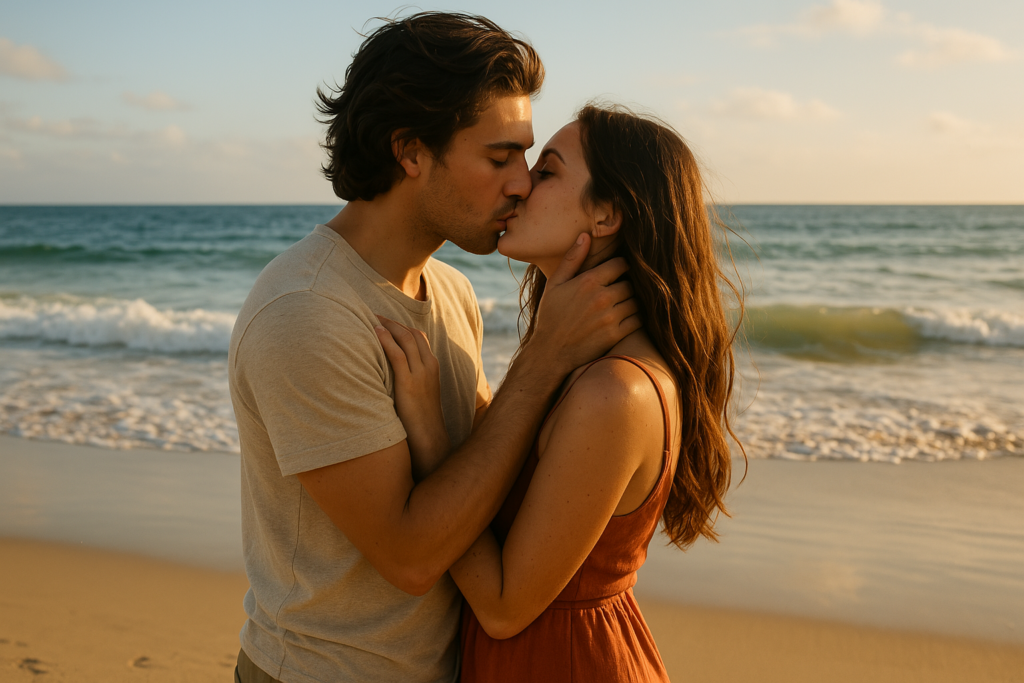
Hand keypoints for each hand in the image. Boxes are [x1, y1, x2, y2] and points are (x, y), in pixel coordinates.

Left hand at [374, 316, 450, 479]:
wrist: (429, 438)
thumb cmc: (420, 419)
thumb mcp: (418, 393)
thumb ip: (409, 378)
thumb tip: (388, 371)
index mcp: (432, 366)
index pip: (418, 336)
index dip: (400, 326)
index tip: (384, 321)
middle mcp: (429, 366)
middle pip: (411, 333)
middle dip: (392, 322)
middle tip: (373, 315)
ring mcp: (420, 374)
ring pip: (405, 339)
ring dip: (387, 326)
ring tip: (370, 319)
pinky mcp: (409, 383)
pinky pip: (397, 354)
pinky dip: (386, 340)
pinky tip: (374, 333)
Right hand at [527, 234, 641, 373]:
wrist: (550, 352)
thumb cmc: (551, 316)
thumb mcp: (555, 284)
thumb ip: (572, 259)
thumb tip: (586, 235)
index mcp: (588, 281)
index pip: (620, 264)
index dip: (620, 267)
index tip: (617, 272)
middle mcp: (602, 297)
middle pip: (630, 283)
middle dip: (626, 285)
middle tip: (619, 290)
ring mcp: (610, 316)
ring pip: (636, 301)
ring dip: (631, 302)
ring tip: (621, 305)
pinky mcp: (616, 334)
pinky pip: (637, 320)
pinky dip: (634, 318)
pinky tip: (624, 318)